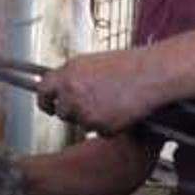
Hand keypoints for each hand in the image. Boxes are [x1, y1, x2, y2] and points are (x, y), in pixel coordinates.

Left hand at [35, 51, 154, 135]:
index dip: (45, 100)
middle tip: (91, 104)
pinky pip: (100, 132)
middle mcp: (71, 92)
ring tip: (112, 102)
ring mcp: (84, 110)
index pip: (43, 90)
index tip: (48, 105)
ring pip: (81, 122)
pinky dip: (109, 126)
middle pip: (62, 111)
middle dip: (73, 111)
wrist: (151, 74)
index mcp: (68, 72)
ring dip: (93, 118)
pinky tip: (120, 111)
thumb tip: (65, 86)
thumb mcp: (93, 62)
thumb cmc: (129, 65)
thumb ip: (74, 76)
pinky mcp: (99, 125)